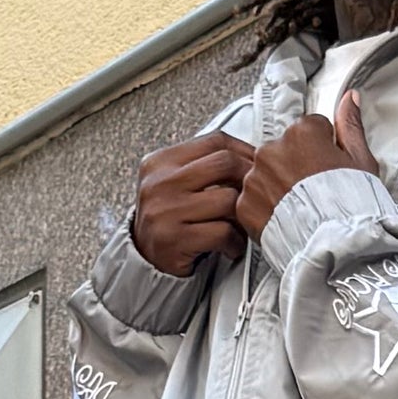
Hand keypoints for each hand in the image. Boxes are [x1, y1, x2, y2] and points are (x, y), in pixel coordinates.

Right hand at [129, 133, 253, 275]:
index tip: (256, 164)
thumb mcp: (174, 182)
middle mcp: (161, 182)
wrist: (140, 257)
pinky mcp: (174, 239)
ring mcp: (166, 210)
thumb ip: (203, 165)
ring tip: (241, 225)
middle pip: (225, 163)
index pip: (214, 141)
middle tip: (256, 194)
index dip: (244, 150)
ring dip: (244, 215)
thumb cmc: (166, 218)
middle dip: (249, 178)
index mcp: (161, 161)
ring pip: (228, 199)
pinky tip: (231, 245)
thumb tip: (250, 156)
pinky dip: (235, 241)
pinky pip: (222, 232)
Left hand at [232, 81, 372, 238]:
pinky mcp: (244, 205)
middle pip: (283, 151)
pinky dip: (265, 209)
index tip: (328, 171)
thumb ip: (350, 126)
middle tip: (315, 193)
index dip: (322, 151)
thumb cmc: (353, 209)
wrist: (337, 250)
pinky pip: (252, 201)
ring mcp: (255, 178)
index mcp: (303, 132)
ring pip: (265, 175)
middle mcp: (273, 149)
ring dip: (278, 187)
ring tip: (301, 210)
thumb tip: (349, 99)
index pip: (309, 129)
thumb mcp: (362, 162)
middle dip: (296, 168)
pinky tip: (285, 220)